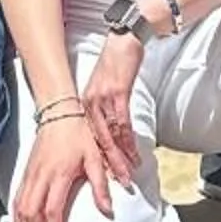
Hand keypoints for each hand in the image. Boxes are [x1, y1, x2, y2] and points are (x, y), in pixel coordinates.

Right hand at [11, 110, 115, 221]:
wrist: (59, 112)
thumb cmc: (78, 133)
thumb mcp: (95, 156)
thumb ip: (100, 184)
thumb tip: (108, 209)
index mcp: (58, 175)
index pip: (52, 211)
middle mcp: (40, 177)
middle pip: (31, 215)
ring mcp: (30, 174)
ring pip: (21, 208)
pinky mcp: (25, 172)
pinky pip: (17, 199)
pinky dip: (17, 217)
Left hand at [81, 30, 144, 181]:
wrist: (124, 38)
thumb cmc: (117, 61)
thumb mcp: (105, 86)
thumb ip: (105, 107)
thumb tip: (112, 129)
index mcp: (86, 103)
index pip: (90, 137)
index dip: (99, 159)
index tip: (106, 176)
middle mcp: (90, 103)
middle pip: (98, 142)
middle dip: (109, 165)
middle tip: (119, 183)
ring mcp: (103, 99)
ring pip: (110, 136)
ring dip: (121, 158)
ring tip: (129, 174)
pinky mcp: (117, 93)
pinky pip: (123, 124)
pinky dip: (129, 141)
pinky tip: (135, 153)